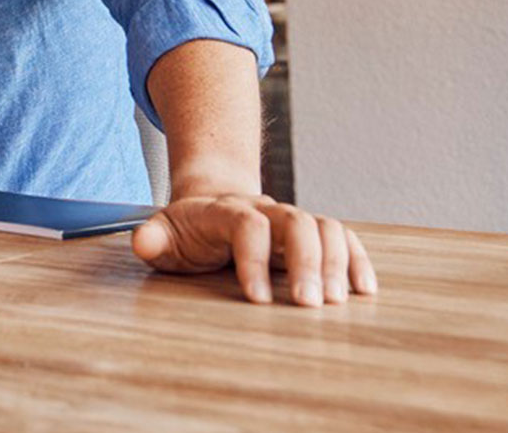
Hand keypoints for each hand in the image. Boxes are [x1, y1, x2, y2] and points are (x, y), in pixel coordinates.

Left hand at [132, 193, 377, 305]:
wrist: (213, 202)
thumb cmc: (188, 229)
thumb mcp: (164, 232)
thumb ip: (153, 238)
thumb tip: (142, 242)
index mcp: (226, 211)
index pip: (247, 225)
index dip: (254, 259)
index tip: (257, 300)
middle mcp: (266, 210)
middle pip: (296, 222)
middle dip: (305, 263)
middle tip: (308, 305)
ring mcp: (291, 219)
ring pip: (325, 227)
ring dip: (335, 263)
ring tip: (336, 303)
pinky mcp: (313, 233)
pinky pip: (343, 237)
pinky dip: (357, 259)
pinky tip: (364, 289)